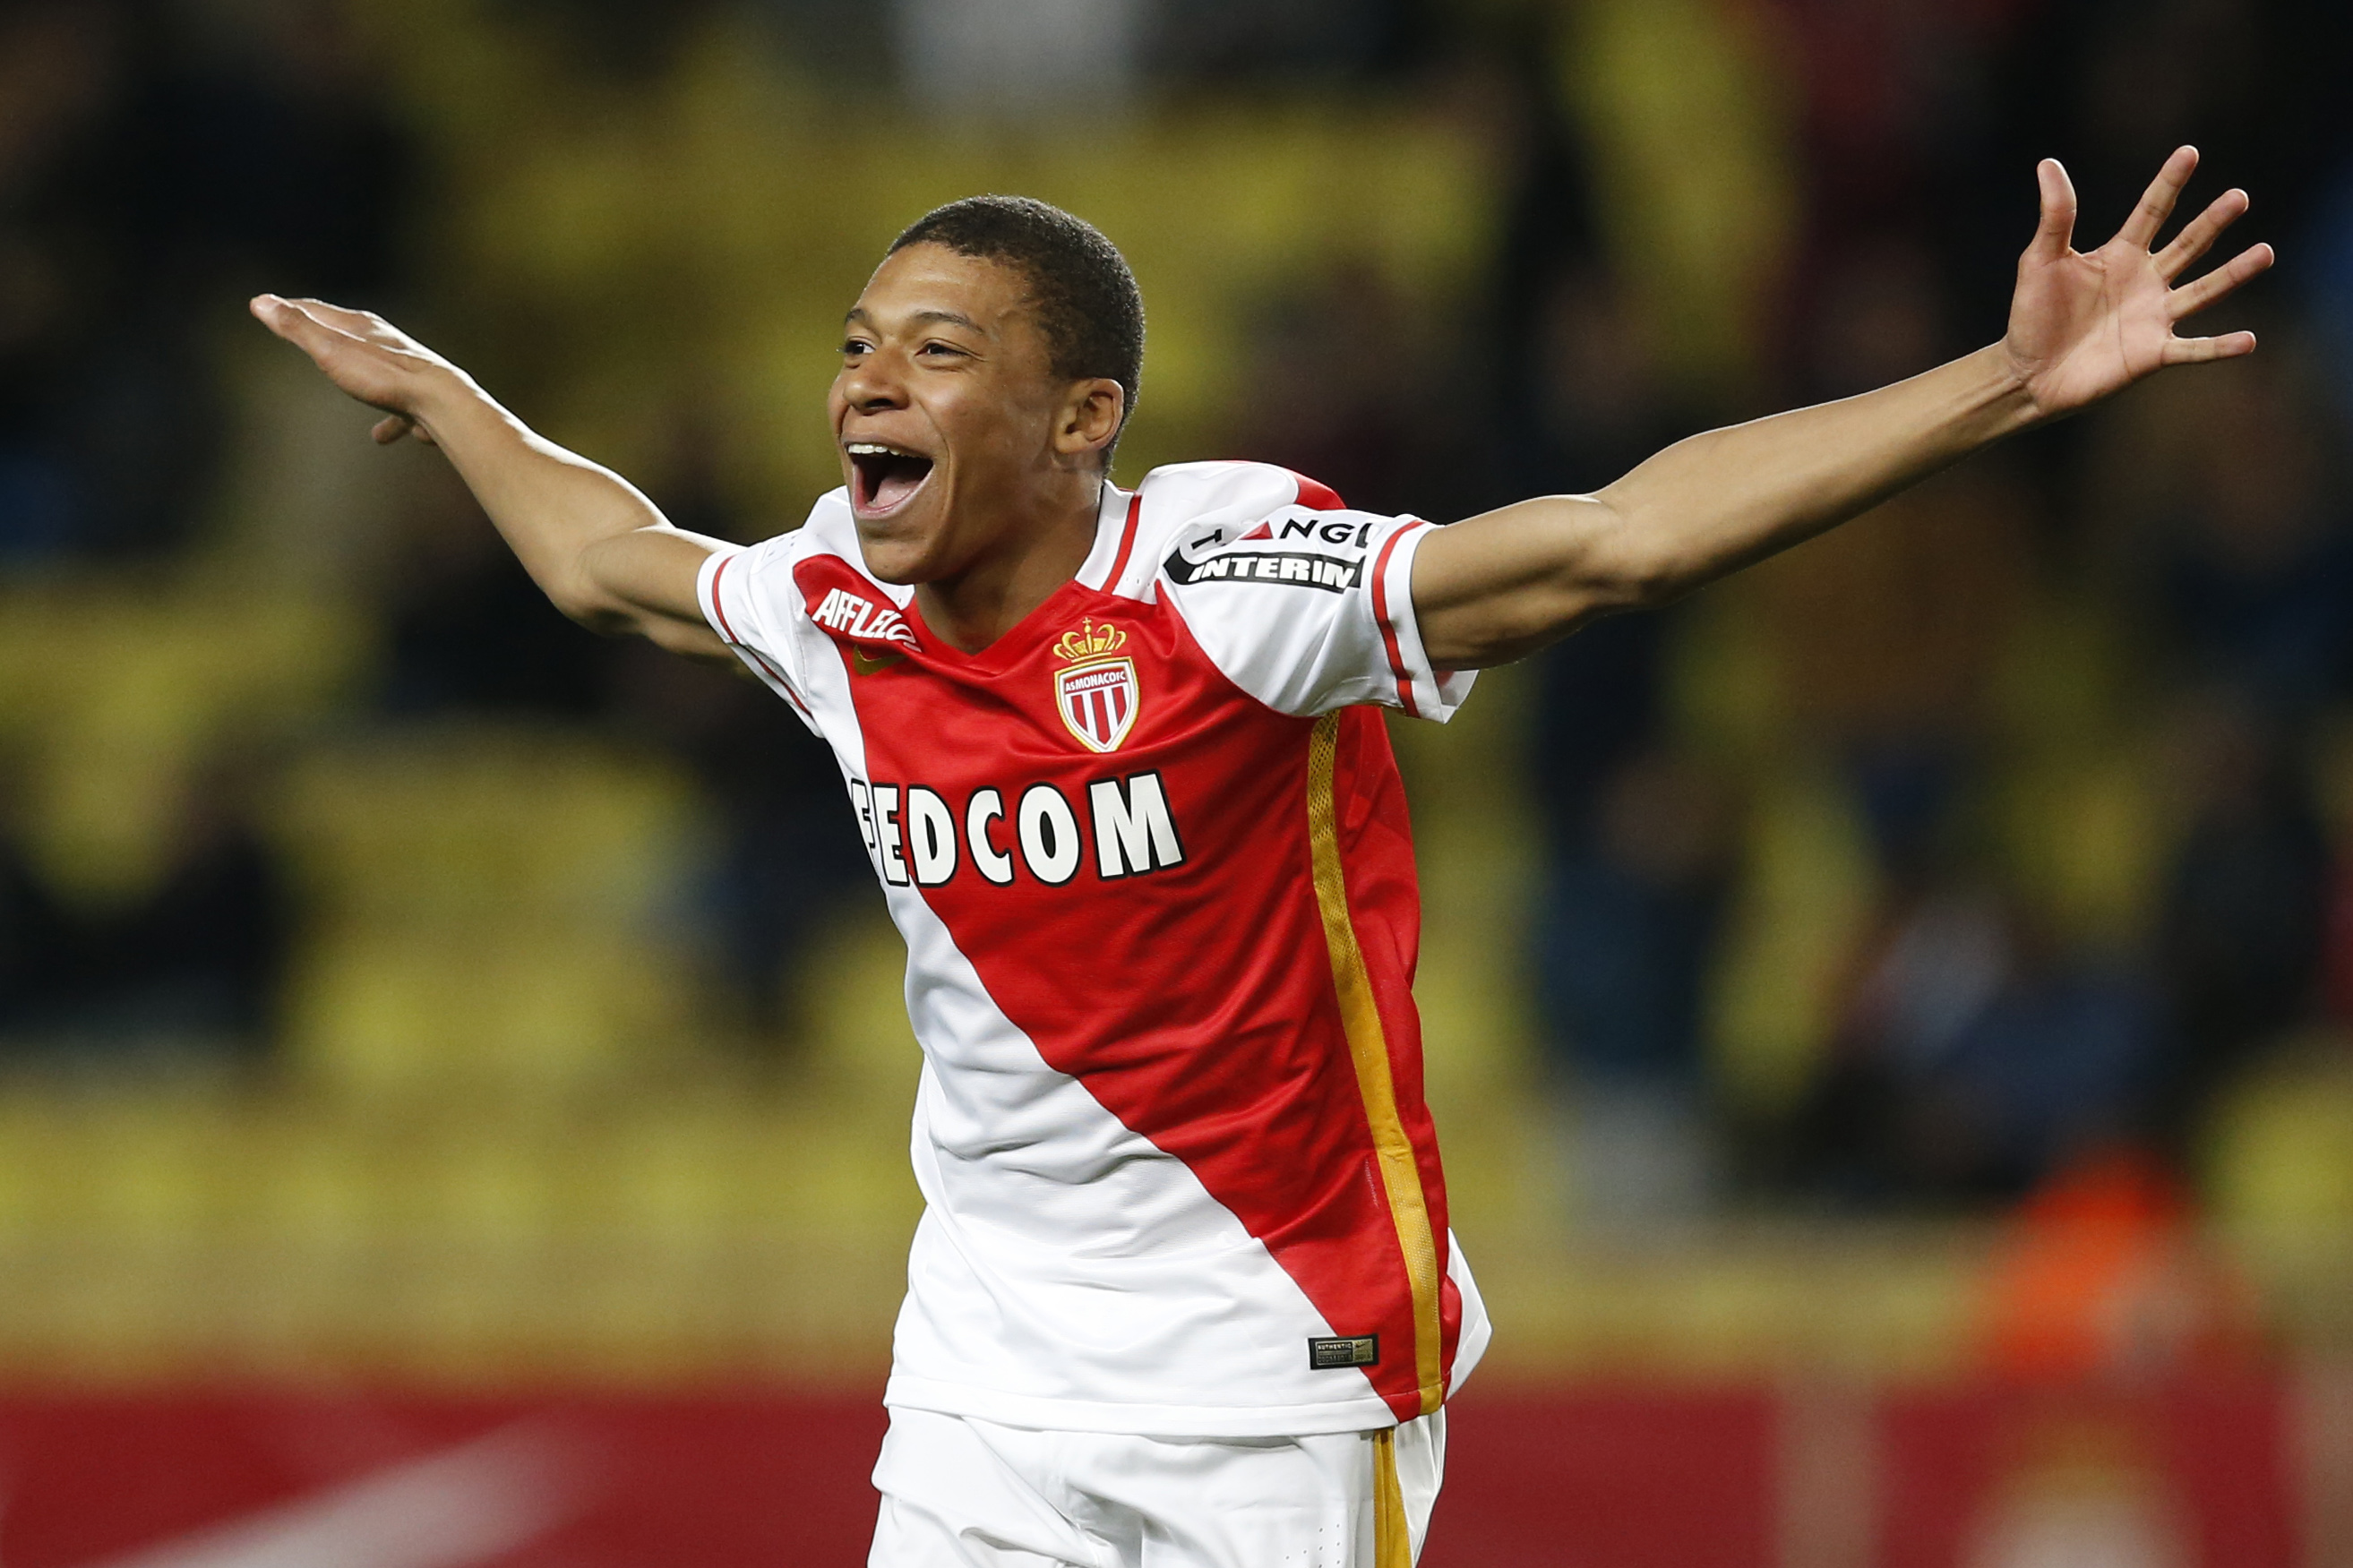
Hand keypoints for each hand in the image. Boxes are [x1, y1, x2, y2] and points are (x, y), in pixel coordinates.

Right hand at [249, 294, 460, 444]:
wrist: (442, 403)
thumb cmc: (384, 376)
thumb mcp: (330, 349)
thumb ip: (297, 328)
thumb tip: (261, 301)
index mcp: (360, 326)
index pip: (317, 310)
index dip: (290, 307)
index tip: (270, 305)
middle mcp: (385, 343)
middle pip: (347, 334)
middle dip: (324, 332)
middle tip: (305, 330)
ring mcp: (404, 371)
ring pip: (375, 368)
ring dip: (358, 371)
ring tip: (345, 377)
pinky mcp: (419, 401)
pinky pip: (397, 410)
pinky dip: (387, 419)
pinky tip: (380, 437)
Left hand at [2002, 146, 2272, 419]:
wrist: (2028, 373)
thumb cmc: (2032, 315)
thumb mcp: (2041, 260)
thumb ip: (2056, 216)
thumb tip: (2048, 163)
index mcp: (2121, 254)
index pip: (2152, 211)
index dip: (2169, 183)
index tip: (2189, 152)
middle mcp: (2146, 281)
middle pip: (2188, 245)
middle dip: (2212, 222)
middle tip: (2239, 196)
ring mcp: (2153, 317)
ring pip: (2203, 291)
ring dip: (2233, 274)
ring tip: (2265, 253)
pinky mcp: (2152, 354)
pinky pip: (2194, 349)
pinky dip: (2220, 347)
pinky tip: (2248, 341)